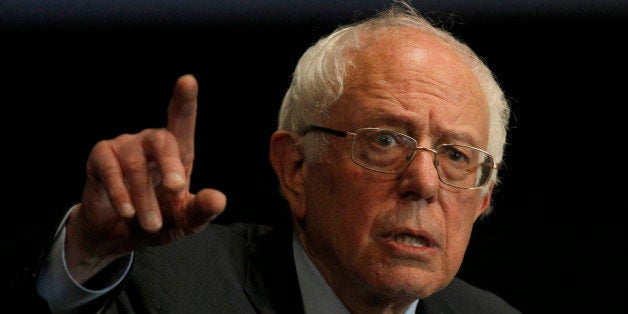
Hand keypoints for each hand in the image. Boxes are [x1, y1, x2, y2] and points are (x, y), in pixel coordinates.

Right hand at [64, 74, 226, 282]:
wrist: (117, 236)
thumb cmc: (158, 221)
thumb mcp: (184, 222)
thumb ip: (201, 211)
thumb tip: (219, 199)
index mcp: (177, 153)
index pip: (182, 121)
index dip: (184, 100)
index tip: (188, 81)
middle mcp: (150, 142)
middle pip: (162, 140)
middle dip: (170, 164)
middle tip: (176, 188)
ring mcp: (124, 147)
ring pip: (135, 164)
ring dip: (144, 196)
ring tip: (151, 224)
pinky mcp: (101, 158)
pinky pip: (110, 169)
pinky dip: (120, 192)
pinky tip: (127, 211)